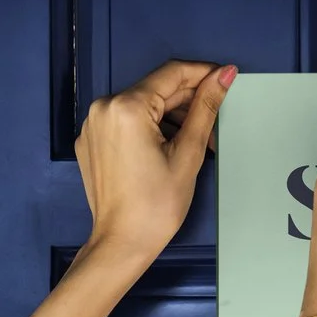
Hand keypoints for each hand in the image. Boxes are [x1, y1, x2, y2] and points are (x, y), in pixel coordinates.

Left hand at [76, 59, 235, 263]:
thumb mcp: (188, 153)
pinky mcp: (90, 140)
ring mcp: (93, 124)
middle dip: (189, 101)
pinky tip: (169, 149)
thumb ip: (205, 108)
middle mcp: (103, 107)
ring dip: (171, 116)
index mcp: (127, 107)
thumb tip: (223, 75)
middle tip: (217, 121)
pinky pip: (126, 122)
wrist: (122, 243)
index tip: (226, 76)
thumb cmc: (156, 206)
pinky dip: (150, 128)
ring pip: (142, 106)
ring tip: (196, 142)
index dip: (203, 73)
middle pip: (156, 90)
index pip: (171, 74)